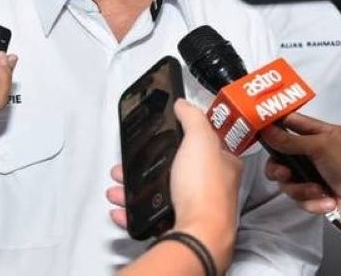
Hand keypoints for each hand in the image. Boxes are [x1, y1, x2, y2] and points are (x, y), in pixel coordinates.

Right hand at [107, 99, 240, 271]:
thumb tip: (184, 104)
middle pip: (176, 169)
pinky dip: (131, 209)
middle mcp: (211, 188)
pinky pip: (148, 216)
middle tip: (130, 160)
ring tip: (118, 181)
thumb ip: (192, 118)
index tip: (166, 133)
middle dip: (149, 163)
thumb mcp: (201, 140)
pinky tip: (121, 205)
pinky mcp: (176, 226)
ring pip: (159, 193)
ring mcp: (193, 209)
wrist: (197, 236)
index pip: (207, 145)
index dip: (185, 136)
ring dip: (134, 186)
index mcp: (223, 166)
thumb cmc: (205, 190)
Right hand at [260, 113, 340, 233]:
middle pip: (280, 157)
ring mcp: (312, 175)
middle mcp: (314, 153)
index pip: (291, 122)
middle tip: (285, 174)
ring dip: (301, 189)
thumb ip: (291, 140)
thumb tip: (265, 130)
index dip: (274, 125)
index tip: (258, 131)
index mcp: (320, 134)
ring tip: (318, 191)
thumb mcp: (322, 148)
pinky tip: (328, 201)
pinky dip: (312, 202)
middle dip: (280, 169)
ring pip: (287, 181)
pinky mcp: (314, 196)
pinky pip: (299, 198)